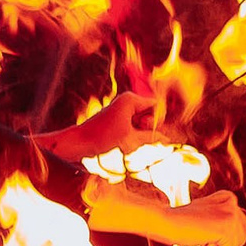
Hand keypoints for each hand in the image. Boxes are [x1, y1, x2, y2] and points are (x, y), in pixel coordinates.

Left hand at [41, 87, 156, 163]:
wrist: (78, 145)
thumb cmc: (103, 140)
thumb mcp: (132, 141)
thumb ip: (151, 138)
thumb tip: (166, 139)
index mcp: (131, 100)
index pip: (156, 106)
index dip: (157, 120)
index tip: (149, 132)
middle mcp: (126, 102)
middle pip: (149, 114)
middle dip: (148, 128)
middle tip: (136, 136)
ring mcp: (120, 110)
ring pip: (141, 123)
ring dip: (139, 134)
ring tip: (127, 142)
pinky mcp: (115, 120)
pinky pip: (132, 126)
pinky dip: (131, 135)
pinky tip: (123, 143)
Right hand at [182, 191, 245, 245]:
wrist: (166, 221)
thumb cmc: (184, 221)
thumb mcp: (209, 214)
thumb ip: (226, 219)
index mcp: (229, 198)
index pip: (244, 226)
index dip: (226, 235)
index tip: (207, 228)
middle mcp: (233, 203)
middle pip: (244, 235)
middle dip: (226, 242)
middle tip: (205, 234)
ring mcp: (230, 214)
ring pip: (237, 245)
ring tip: (204, 236)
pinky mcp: (226, 227)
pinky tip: (203, 241)